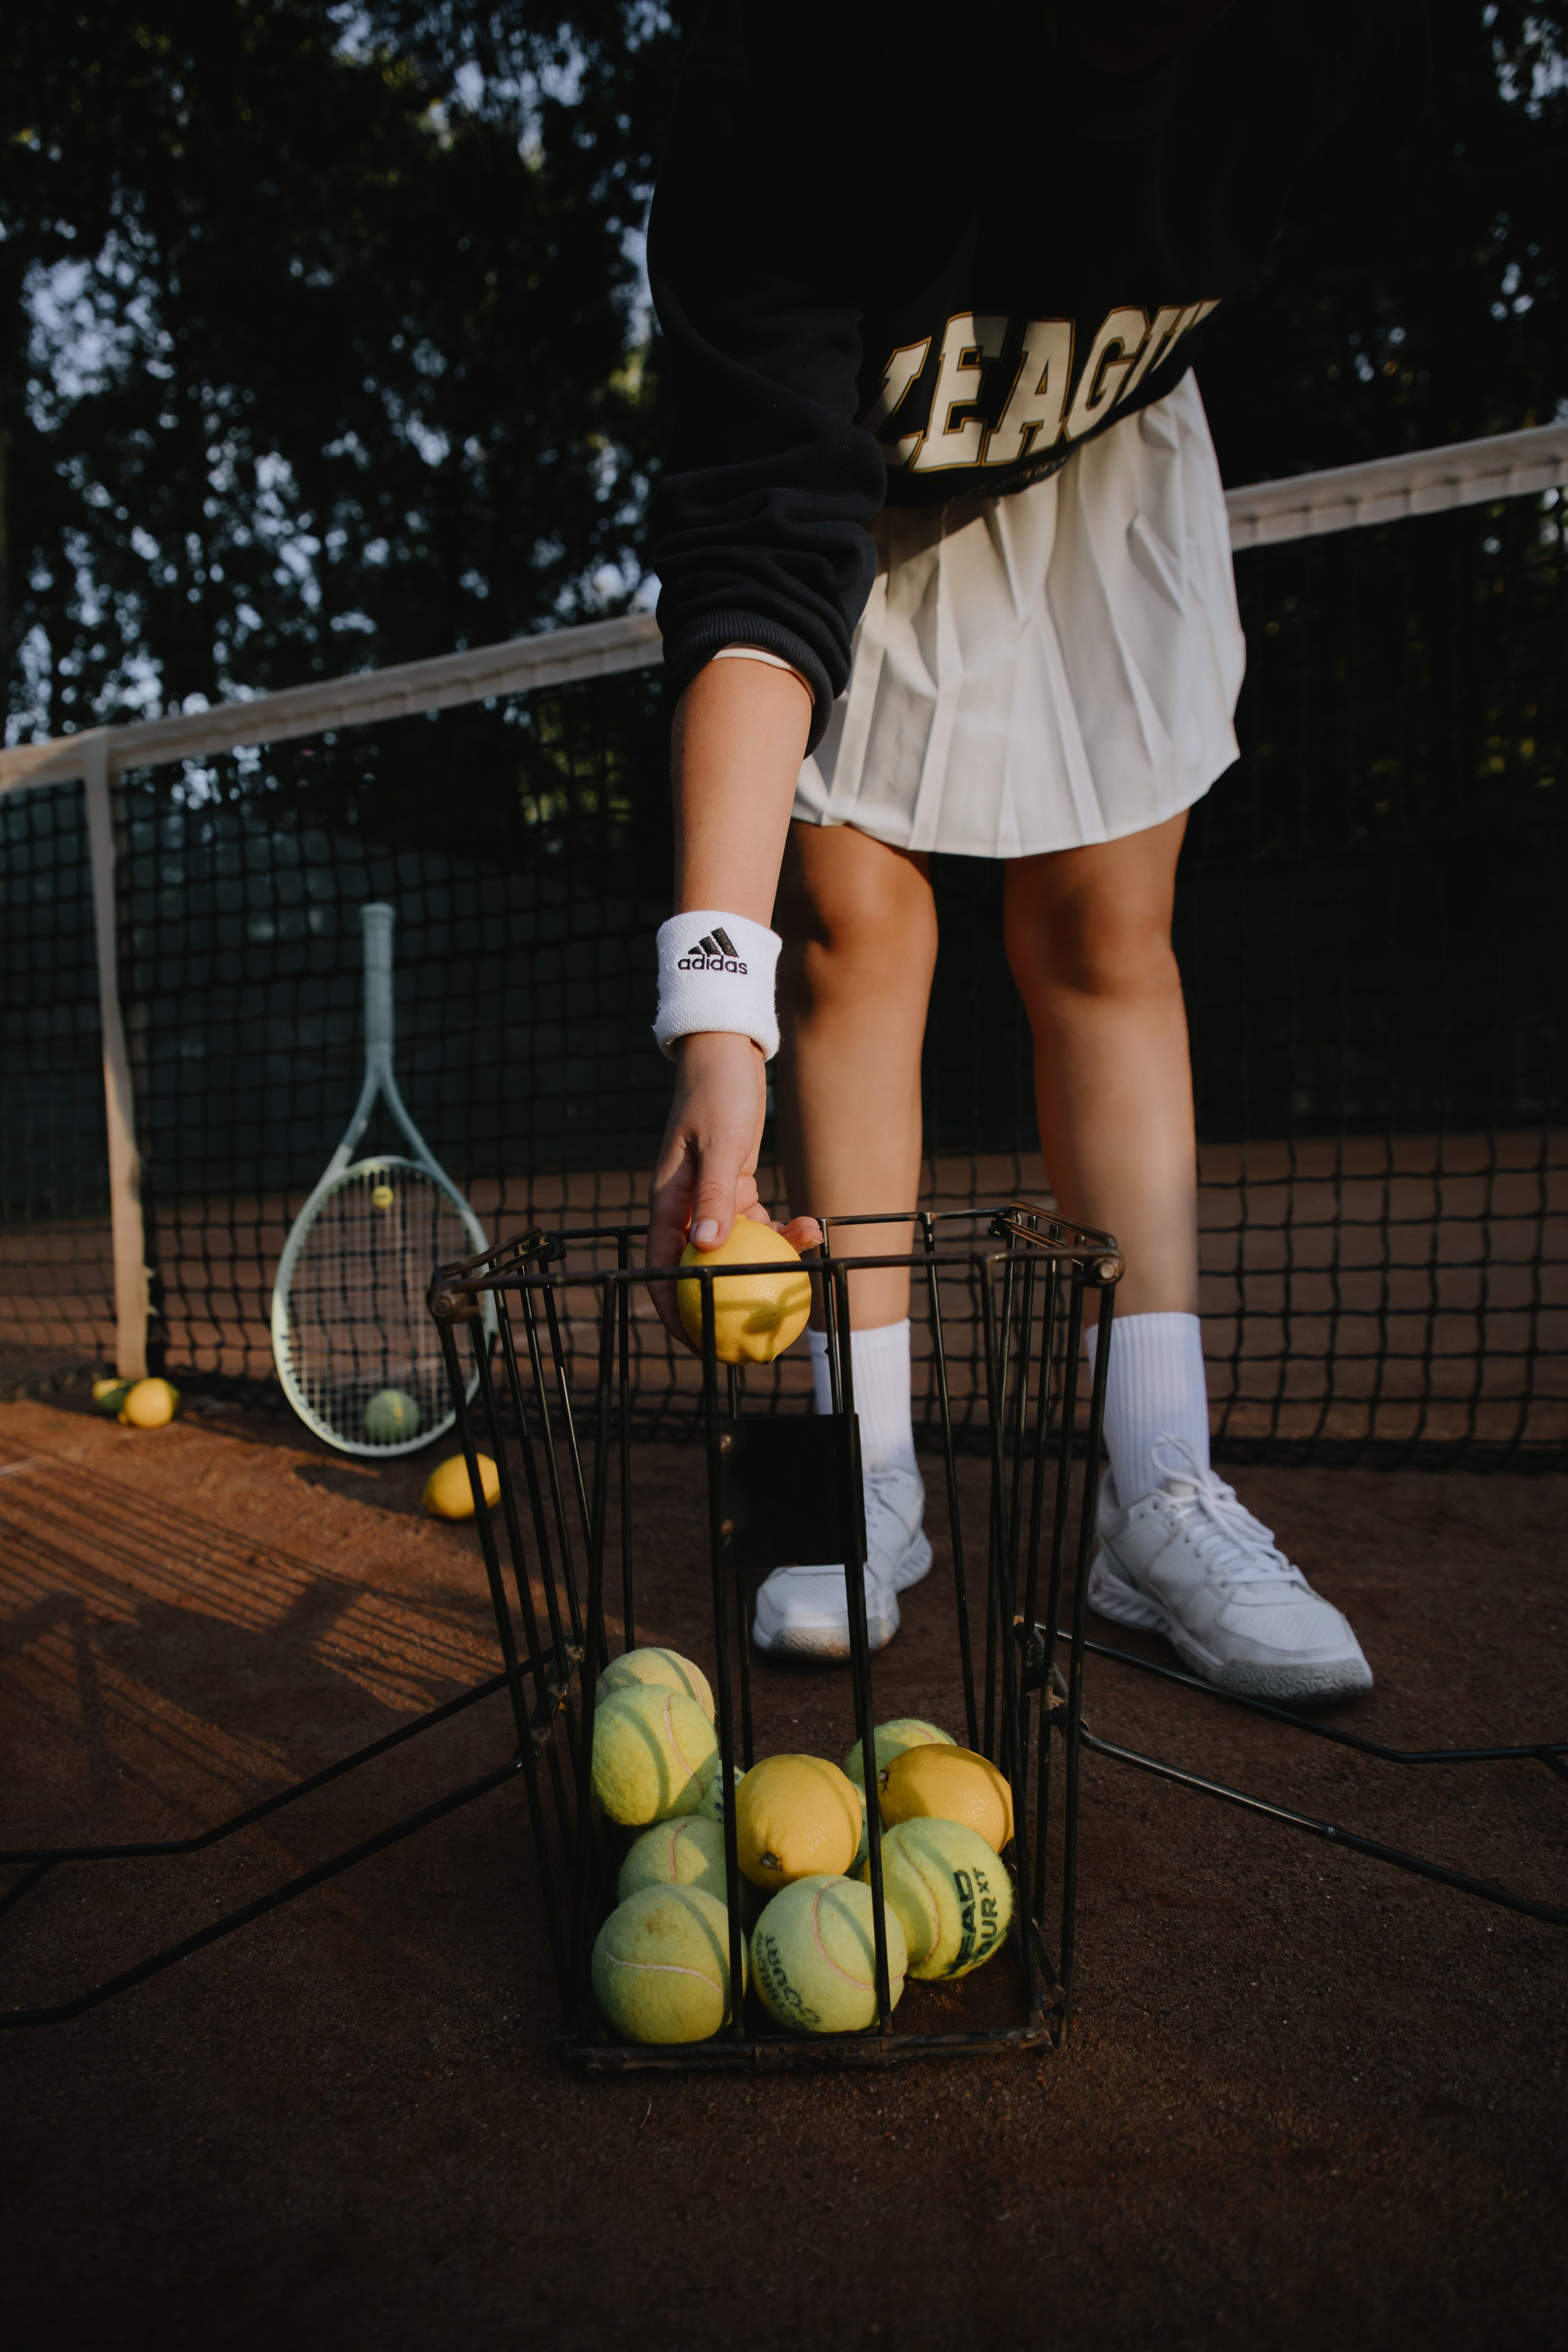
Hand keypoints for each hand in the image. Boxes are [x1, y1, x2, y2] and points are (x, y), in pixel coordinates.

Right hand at [645, 1031, 820, 1345]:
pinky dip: (780, 1228)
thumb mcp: (720, 1144)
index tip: (700, 1342)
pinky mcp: (733, 1185)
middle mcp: (684, 1207)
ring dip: (770, 1255)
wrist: (726, 1053)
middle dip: (726, 1299)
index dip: (675, 1312)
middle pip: (700, 1268)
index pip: (661, 1270)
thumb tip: (707, 1247)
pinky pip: (756, 1222)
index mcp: (666, 1202)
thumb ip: (715, 1196)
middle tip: (759, 1327)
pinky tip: (809, 1227)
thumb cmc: (717, 1093)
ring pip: (737, 1246)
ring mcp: (710, 1199)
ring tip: (807, 1254)